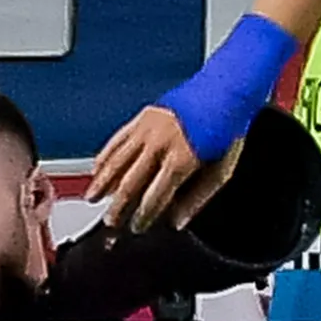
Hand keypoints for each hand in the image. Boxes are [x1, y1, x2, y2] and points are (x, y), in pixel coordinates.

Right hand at [88, 106, 239, 233]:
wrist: (225, 92)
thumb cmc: (227, 132)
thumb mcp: (221, 170)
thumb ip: (198, 198)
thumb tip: (178, 222)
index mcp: (182, 159)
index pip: (156, 196)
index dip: (144, 215)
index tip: (138, 227)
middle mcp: (160, 143)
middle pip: (131, 182)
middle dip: (118, 206)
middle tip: (111, 221)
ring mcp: (147, 129)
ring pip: (116, 161)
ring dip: (102, 183)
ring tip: (93, 198)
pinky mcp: (141, 117)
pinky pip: (116, 140)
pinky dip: (104, 157)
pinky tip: (97, 169)